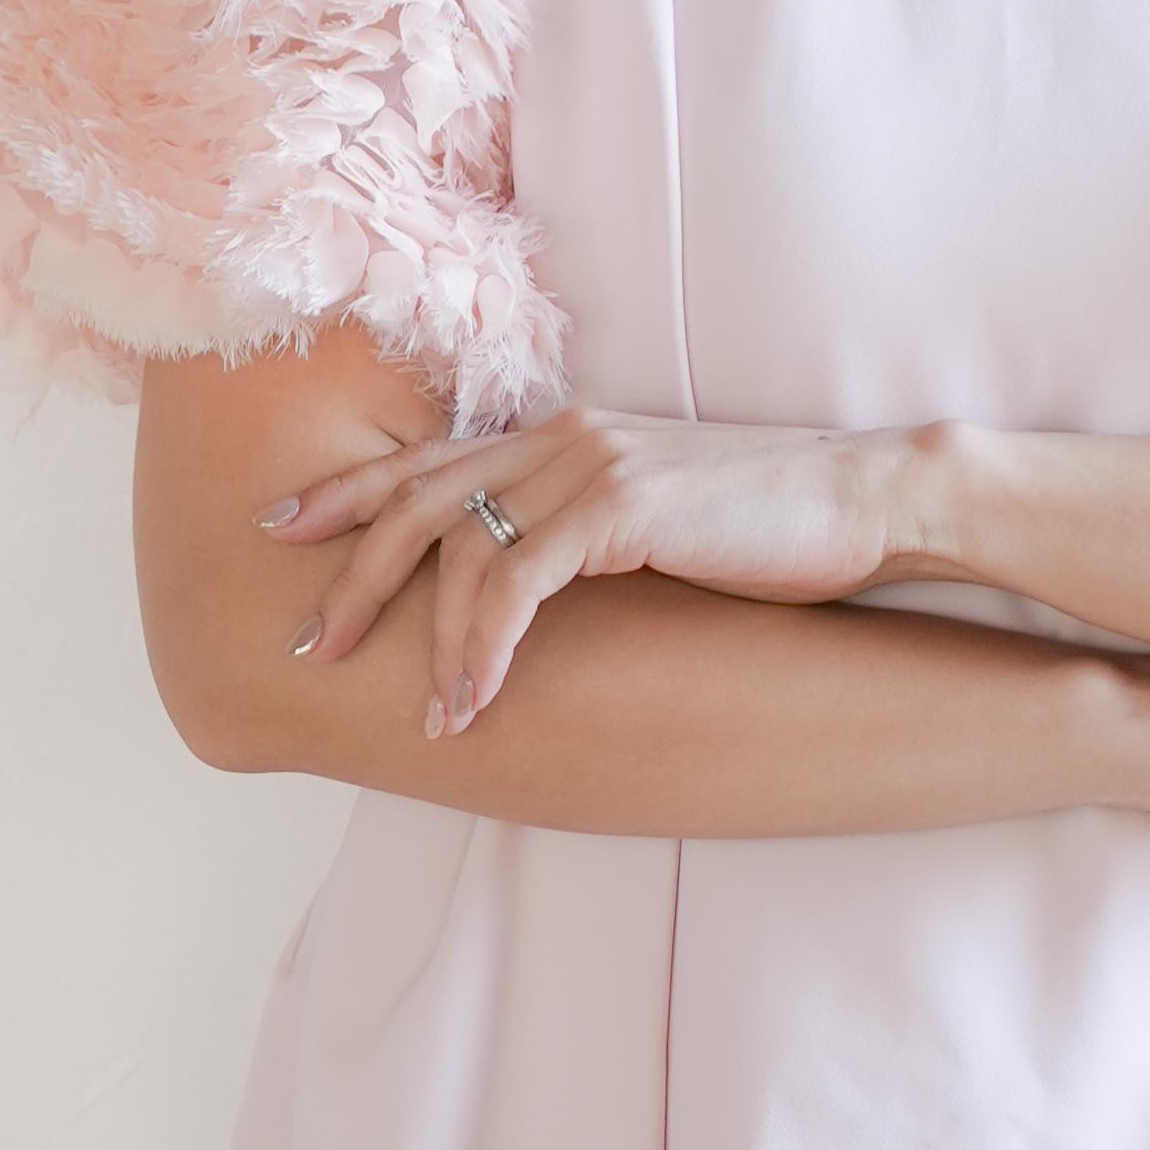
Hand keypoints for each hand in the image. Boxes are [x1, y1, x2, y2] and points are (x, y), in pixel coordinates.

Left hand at [265, 409, 902, 734]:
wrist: (867, 504)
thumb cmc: (770, 528)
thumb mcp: (655, 521)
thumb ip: (585, 532)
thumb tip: (528, 588)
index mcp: (562, 432)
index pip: (428, 457)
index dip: (348, 491)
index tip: (281, 527)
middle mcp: (563, 435)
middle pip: (416, 496)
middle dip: (351, 572)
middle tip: (307, 641)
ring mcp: (590, 463)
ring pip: (459, 546)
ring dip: (428, 642)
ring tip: (421, 716)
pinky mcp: (621, 505)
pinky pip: (517, 582)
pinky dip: (483, 647)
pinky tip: (473, 701)